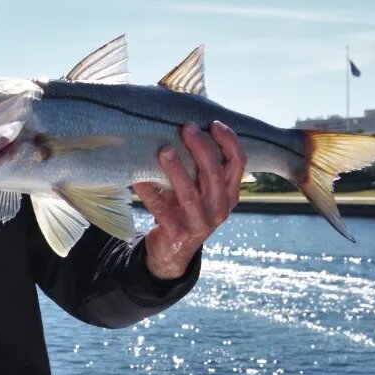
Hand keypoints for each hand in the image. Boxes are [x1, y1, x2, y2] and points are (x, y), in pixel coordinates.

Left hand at [133, 121, 244, 279]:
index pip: (238, 164)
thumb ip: (199, 165)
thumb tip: (183, 124)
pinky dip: (148, 192)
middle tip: (187, 128)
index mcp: (229, 194)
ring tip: (163, 149)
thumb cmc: (185, 208)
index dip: (229, 143)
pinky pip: (160, 209)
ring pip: (189, 193)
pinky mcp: (177, 233)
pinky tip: (137, 177)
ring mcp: (199, 223)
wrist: (173, 250)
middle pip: (214, 175)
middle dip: (201, 149)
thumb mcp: (199, 189)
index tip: (214, 124)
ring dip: (176, 170)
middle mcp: (219, 209)